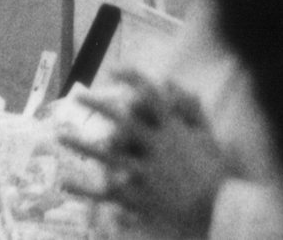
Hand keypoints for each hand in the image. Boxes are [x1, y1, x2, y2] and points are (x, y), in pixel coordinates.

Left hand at [59, 72, 229, 238]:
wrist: (223, 215)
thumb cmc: (218, 176)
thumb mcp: (209, 139)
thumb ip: (194, 111)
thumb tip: (178, 84)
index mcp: (173, 131)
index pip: (150, 97)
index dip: (132, 79)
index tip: (114, 68)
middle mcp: (156, 147)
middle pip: (121, 121)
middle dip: (97, 106)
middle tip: (76, 95)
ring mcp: (146, 172)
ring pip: (106, 155)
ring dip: (80, 144)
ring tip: (58, 135)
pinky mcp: (139, 197)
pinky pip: (105, 192)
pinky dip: (84, 189)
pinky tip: (64, 182)